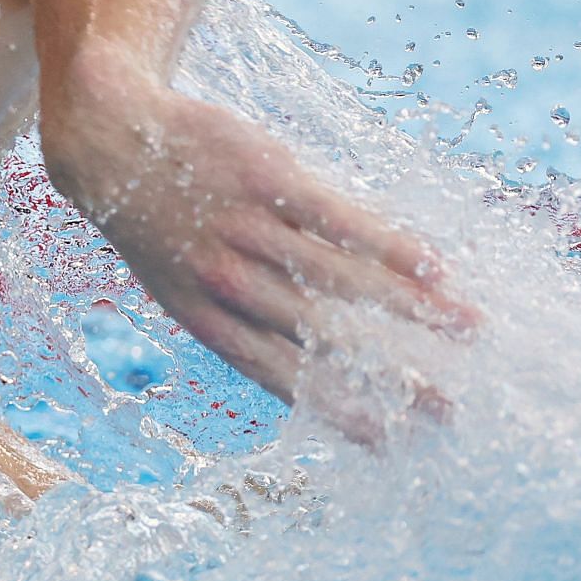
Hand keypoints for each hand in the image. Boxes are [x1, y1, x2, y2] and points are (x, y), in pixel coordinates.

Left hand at [42, 82, 472, 403]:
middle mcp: (227, 282)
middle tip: (450, 406)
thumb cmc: (156, 220)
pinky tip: (435, 267)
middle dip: (391, 376)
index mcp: (204, 318)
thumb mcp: (178, 283)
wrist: (112, 140)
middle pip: (324, 337)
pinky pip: (340, 220)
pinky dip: (390, 246)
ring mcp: (248, 230)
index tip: (389, 439)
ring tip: (467, 328)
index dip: (335, 409)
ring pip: (344, 279)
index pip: (280, 376)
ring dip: (413, 309)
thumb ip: (238, 313)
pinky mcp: (269, 181)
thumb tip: (306, 349)